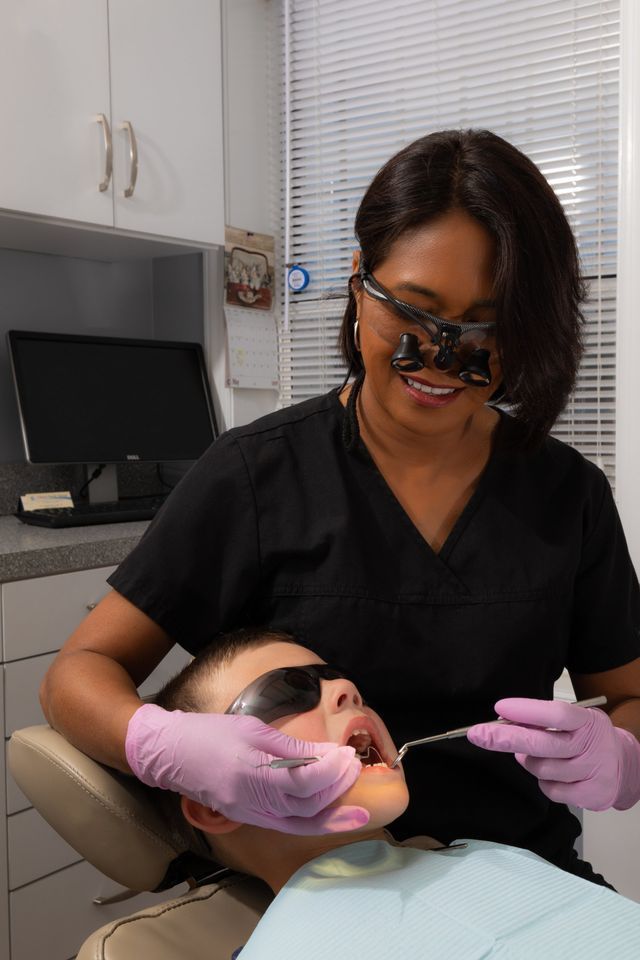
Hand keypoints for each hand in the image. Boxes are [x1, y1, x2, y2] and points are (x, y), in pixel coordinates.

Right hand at [126, 703, 367, 833]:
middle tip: (354, 766)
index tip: (347, 755)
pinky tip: (328, 811)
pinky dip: (310, 821)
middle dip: (336, 789)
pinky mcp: (248, 817)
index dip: (330, 771)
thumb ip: (290, 747)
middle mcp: (250, 802)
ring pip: (298, 823)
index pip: (302, 783)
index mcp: (250, 775)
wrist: (171, 753)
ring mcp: (248, 814)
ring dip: (330, 813)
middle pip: (304, 807)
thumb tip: (327, 754)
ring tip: (355, 799)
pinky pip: (286, 825)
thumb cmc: (210, 733)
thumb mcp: (252, 729)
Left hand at [467, 697, 639, 811]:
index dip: (526, 711)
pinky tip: (554, 773)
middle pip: (541, 744)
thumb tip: (505, 720)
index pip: (555, 714)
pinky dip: (543, 781)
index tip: (499, 708)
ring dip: (527, 761)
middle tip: (477, 734)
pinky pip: (549, 789)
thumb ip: (545, 721)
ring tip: (536, 754)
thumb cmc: (588, 737)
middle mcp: (591, 746)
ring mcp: (591, 773)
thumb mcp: (575, 720)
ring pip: (540, 769)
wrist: (625, 766)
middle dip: (504, 739)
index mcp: (586, 721)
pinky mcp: (590, 795)